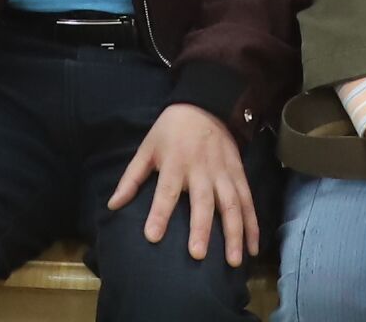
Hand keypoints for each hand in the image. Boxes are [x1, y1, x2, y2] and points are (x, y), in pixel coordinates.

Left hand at [110, 104, 260, 265]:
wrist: (205, 105)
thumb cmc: (170, 131)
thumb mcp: (147, 148)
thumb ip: (132, 178)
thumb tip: (112, 205)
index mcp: (176, 162)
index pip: (166, 190)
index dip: (159, 213)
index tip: (152, 236)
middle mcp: (202, 169)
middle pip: (203, 201)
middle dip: (201, 228)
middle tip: (198, 255)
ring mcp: (224, 172)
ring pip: (231, 204)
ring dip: (234, 232)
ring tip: (233, 261)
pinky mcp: (239, 174)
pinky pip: (248, 201)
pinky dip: (253, 224)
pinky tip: (252, 247)